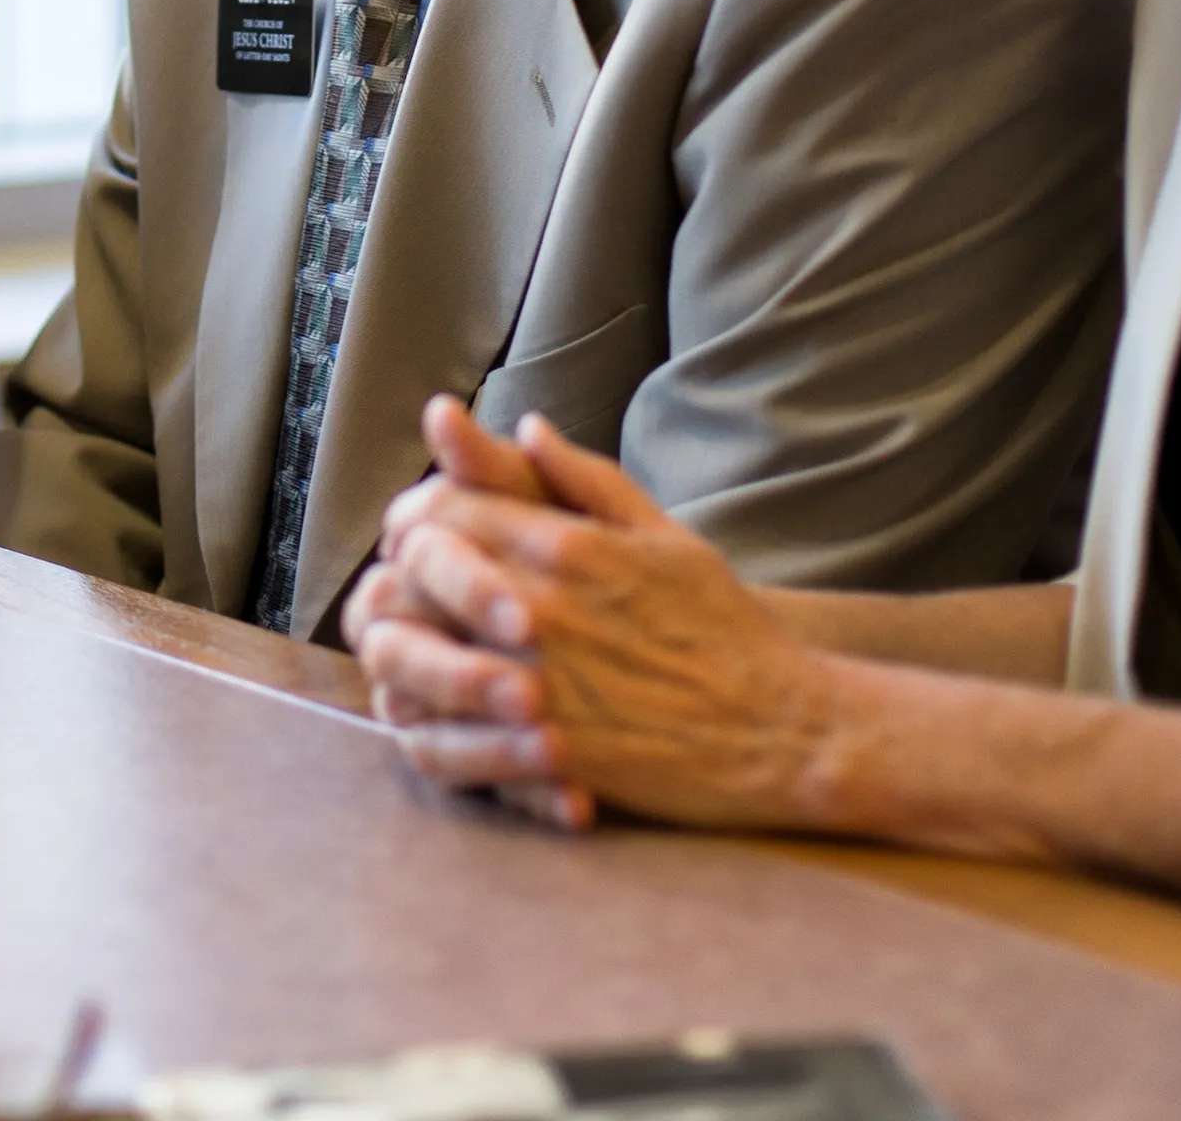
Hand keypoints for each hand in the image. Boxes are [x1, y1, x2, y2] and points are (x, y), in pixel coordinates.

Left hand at [355, 398, 838, 832]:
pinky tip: (424, 729)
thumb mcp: (666, 536)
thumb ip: (587, 480)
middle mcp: (545, 608)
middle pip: (413, 575)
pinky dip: (422, 736)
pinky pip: (448, 745)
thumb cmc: (729, 631)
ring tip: (398, 663)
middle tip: (394, 597)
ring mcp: (543, 682)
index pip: (442, 508)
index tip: (412, 538)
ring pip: (413, 661)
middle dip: (393, 581)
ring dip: (394, 659)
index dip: (413, 518)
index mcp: (570, 547)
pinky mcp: (550, 754)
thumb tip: (525, 427)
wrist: (788, 730)